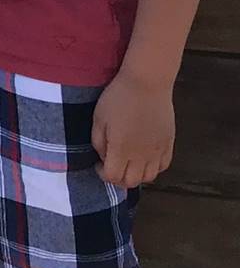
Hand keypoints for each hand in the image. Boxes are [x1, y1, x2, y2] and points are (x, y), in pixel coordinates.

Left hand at [92, 69, 174, 188]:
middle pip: (132, 182)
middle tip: (113, 166)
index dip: (103, 174)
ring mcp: (157, 151)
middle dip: (119, 178)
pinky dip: (153, 168)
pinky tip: (145, 158)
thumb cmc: (118, 98)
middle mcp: (141, 156)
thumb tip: (103, 157)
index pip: (113, 177)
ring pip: (149, 178)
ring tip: (129, 162)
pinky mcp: (169, 144)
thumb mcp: (98, 118)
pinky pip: (163, 166)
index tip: (99, 164)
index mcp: (121, 149)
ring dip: (137, 175)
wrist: (146, 84)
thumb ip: (98, 141)